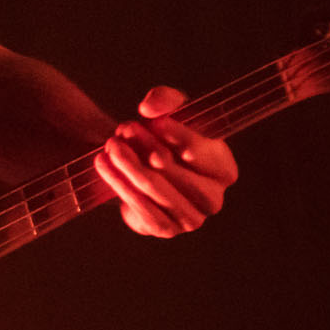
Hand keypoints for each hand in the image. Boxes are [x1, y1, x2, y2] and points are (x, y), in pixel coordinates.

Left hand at [94, 85, 237, 237]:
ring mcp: (190, 219)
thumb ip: (166, 100)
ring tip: (111, 145)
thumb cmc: (165, 139)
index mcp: (224, 170)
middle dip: (146, 147)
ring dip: (129, 165)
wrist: (144, 168)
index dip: (178, 135)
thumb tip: (151, 108)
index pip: (201, 152)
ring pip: (154, 188)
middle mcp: (213, 199)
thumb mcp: (171, 112)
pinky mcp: (165, 229)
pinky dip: (120, 185)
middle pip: (174, 170)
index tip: (154, 121)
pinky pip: (141, 207)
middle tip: (124, 129)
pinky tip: (105, 167)